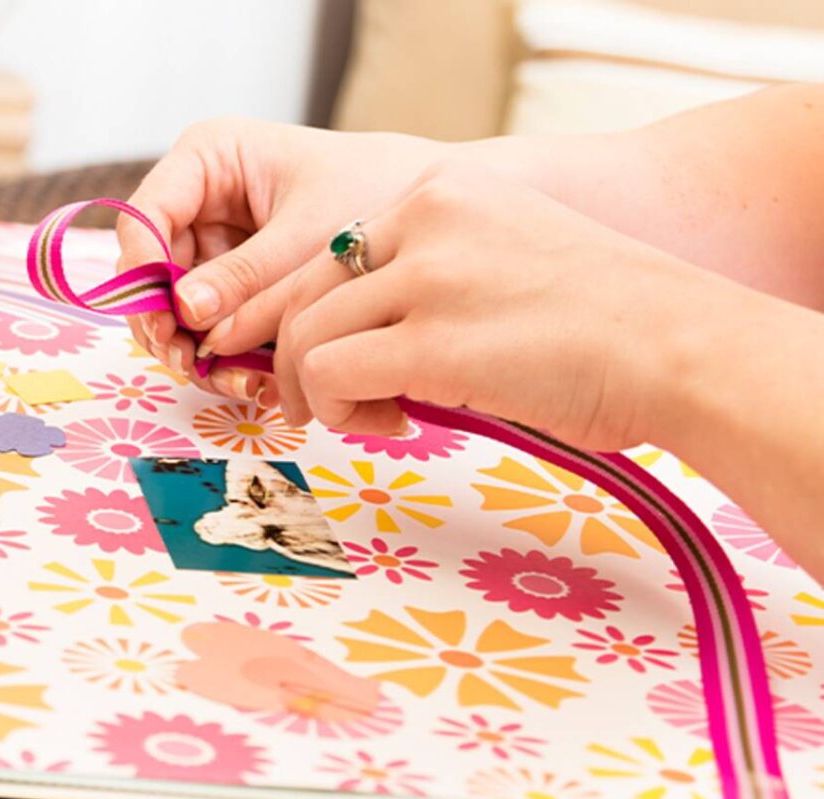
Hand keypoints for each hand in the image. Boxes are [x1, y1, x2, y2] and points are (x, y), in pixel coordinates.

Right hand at [117, 118, 446, 397]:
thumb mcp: (308, 236)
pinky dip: (227, 356)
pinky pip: (210, 324)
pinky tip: (253, 379)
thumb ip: (245, 275)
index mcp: (208, 159)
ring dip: (196, 349)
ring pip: (175, 305)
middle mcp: (199, 200)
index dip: (141, 271)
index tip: (163, 319)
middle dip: (168, 322)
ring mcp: (213, 243)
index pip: (144, 216)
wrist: (429, 210)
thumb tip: (187, 314)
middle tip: (191, 364)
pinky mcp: (233, 282)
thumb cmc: (378, 192)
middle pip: (151, 269)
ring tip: (234, 380)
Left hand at [202, 166, 733, 451]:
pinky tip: (389, 426)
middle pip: (305, 290)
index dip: (317, 312)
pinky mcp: (430, 343)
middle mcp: (426, 218)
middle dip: (295, 355)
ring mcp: (426, 277)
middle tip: (322, 403)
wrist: (686, 347)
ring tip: (367, 419)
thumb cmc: (616, 322)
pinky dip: (340, 410)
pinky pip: (330, 375)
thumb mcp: (512, 254)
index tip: (324, 356)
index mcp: (445, 190)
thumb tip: (369, 331)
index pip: (334, 248)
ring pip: (306, 335)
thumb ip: (438, 273)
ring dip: (318, 392)